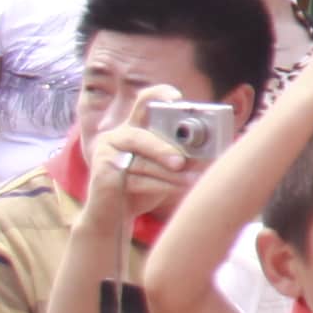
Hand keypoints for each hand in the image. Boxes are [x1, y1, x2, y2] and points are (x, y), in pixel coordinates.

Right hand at [78, 102, 191, 229]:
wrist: (113, 216)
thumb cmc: (144, 188)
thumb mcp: (167, 168)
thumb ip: (183, 156)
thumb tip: (210, 152)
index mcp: (135, 127)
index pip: (144, 102)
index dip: (158, 95)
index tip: (177, 98)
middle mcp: (118, 135)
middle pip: (140, 136)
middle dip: (163, 149)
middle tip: (182, 161)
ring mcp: (106, 153)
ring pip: (140, 162)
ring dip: (169, 174)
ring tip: (192, 180)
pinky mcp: (101, 172)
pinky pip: (133, 178)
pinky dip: (158, 185)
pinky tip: (177, 188)